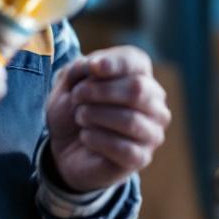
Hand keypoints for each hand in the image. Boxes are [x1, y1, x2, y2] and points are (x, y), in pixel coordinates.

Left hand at [44, 45, 170, 192]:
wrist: (64, 148)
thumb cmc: (75, 110)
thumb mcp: (68, 83)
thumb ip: (81, 69)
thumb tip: (97, 66)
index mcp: (140, 76)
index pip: (137, 61)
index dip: (115, 63)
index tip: (93, 68)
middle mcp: (154, 103)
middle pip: (137, 89)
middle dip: (99, 91)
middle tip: (76, 96)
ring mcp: (151, 132)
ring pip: (130, 120)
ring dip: (96, 116)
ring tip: (80, 116)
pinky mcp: (141, 157)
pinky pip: (123, 148)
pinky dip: (97, 139)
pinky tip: (85, 136)